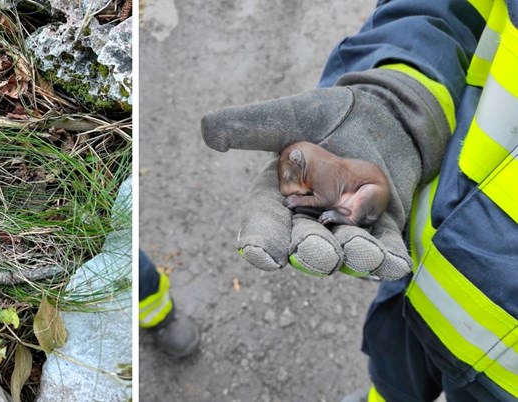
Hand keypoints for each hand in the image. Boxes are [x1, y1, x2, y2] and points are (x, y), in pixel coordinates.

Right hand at [201, 69, 448, 278]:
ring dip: (351, 256)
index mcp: (278, 196)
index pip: (263, 223)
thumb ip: (250, 126)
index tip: (259, 253)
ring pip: (345, 251)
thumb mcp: (287, 116)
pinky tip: (392, 264)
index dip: (260, 239)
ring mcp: (344, 228)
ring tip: (358, 255)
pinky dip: (387, 257)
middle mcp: (308, 219)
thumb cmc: (327, 114)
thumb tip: (209, 134)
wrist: (382, 112)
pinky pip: (385, 247)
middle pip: (304, 244)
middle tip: (316, 255)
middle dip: (310, 252)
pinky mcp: (382, 227)